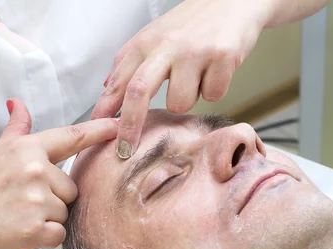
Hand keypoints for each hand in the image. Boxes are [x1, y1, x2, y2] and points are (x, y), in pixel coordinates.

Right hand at [0, 98, 117, 248]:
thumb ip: (16, 132)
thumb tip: (18, 105)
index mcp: (27, 149)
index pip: (72, 137)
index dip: (100, 131)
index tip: (122, 125)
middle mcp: (35, 170)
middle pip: (71, 189)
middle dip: (53, 200)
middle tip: (20, 204)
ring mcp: (35, 200)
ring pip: (65, 214)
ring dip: (46, 221)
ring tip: (15, 218)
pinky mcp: (34, 230)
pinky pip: (58, 235)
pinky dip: (42, 239)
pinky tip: (18, 233)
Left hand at [91, 0, 270, 157]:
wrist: (234, 1)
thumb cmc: (193, 23)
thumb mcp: (156, 35)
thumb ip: (131, 61)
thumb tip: (108, 89)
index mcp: (146, 42)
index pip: (119, 80)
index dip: (105, 108)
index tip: (97, 132)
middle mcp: (167, 46)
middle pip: (139, 91)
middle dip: (130, 126)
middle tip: (125, 150)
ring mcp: (194, 52)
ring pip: (181, 103)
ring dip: (188, 98)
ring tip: (196, 77)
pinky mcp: (222, 57)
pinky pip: (212, 96)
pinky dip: (214, 88)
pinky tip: (215, 70)